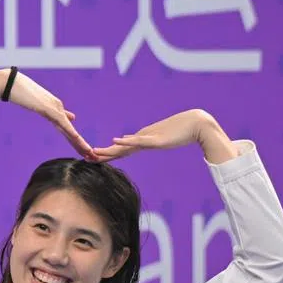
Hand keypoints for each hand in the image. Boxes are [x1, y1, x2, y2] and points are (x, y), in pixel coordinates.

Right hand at [5, 71, 95, 159]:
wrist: (12, 83)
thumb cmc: (21, 92)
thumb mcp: (38, 103)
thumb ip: (51, 109)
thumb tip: (69, 117)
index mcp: (55, 110)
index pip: (68, 130)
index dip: (76, 141)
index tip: (84, 151)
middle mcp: (58, 109)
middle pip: (72, 132)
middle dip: (81, 145)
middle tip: (92, 156)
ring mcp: (55, 108)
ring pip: (70, 129)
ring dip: (80, 142)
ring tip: (89, 153)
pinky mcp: (49, 108)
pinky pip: (63, 123)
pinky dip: (71, 132)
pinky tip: (78, 139)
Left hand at [92, 109, 217, 161]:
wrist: (197, 124)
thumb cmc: (182, 132)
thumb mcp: (162, 140)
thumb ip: (149, 141)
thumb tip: (136, 142)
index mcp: (142, 140)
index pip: (121, 150)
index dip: (107, 154)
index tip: (93, 157)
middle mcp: (142, 138)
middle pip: (119, 148)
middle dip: (102, 154)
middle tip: (86, 157)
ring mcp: (148, 138)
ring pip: (124, 145)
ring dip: (109, 149)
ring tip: (94, 151)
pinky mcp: (156, 139)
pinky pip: (139, 140)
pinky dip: (126, 141)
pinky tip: (115, 141)